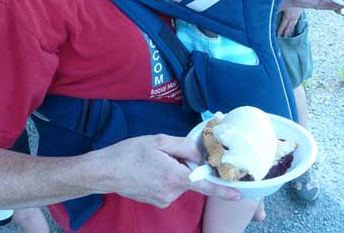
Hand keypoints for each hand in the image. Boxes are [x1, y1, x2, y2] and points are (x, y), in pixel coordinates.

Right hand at [92, 134, 240, 207]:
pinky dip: (165, 177)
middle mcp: (172, 192)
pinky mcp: (157, 201)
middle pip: (190, 178)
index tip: (238, 194)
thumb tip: (200, 155)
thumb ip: (185, 146)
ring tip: (153, 161)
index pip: (205, 186)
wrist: (105, 171)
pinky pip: (169, 187)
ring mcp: (164, 200)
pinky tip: (149, 169)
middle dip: (185, 165)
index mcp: (175, 177)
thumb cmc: (130, 153)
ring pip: (179, 181)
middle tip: (165, 153)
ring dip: (173, 170)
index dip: (223, 190)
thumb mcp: (159, 141)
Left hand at [276, 7, 301, 36]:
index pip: (283, 26)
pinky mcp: (300, 11)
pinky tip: (294, 23)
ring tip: (290, 33)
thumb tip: (270, 16)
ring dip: (291, 29)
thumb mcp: (280, 5)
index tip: (278, 36)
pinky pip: (297, 19)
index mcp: (287, 16)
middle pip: (289, 27)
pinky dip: (294, 23)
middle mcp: (293, 17)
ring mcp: (297, 14)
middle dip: (287, 32)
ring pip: (294, 24)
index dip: (280, 31)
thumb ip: (275, 11)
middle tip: (285, 38)